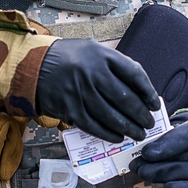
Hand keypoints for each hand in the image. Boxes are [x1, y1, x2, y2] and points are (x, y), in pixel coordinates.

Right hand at [36, 38, 158, 142]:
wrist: (33, 66)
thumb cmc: (67, 59)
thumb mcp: (91, 50)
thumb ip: (115, 65)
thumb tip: (139, 90)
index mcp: (101, 55)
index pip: (134, 74)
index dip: (148, 91)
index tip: (154, 104)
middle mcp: (92, 73)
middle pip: (125, 98)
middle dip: (141, 115)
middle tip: (148, 123)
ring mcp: (80, 92)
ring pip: (111, 116)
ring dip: (128, 128)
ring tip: (138, 134)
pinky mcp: (69, 108)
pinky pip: (94, 125)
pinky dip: (108, 134)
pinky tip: (118, 137)